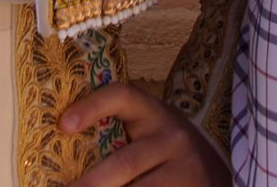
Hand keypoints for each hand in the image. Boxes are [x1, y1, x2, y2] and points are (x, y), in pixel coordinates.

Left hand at [60, 81, 228, 185]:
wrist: (213, 173)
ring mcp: (184, 171)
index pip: (122, 97)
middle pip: (124, 163)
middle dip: (91, 186)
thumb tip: (64, 155)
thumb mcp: (148, 133)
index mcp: (153, 114)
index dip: (92, 107)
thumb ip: (118, 136)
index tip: (63, 125)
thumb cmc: (164, 150)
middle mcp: (171, 138)